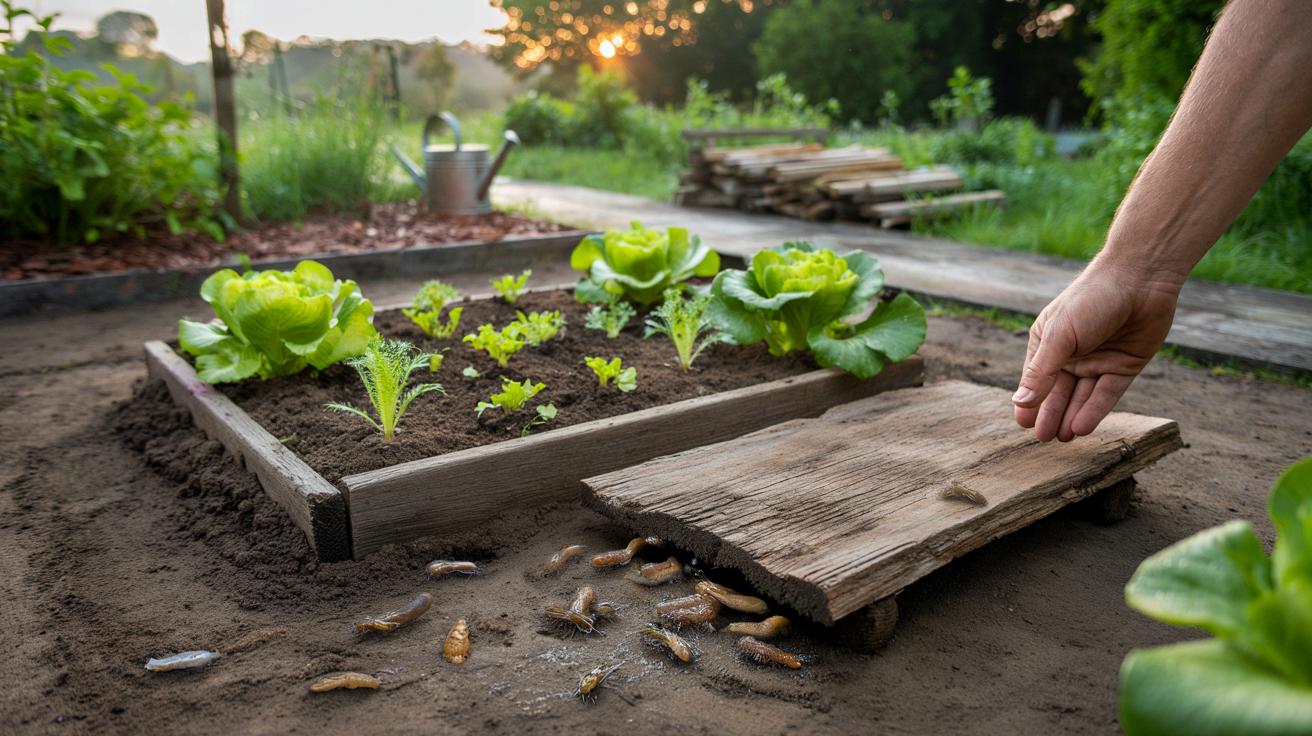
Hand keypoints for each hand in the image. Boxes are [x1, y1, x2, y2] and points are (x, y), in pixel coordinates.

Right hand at [1011, 261, 1180, 441]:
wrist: (1141, 278)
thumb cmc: (1092, 299)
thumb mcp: (1060, 336)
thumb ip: (1041, 372)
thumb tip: (1019, 402)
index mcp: (1049, 342)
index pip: (1035, 379)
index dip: (1029, 401)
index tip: (1023, 424)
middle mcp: (1072, 354)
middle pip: (1058, 391)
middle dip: (1049, 414)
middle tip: (1043, 438)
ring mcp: (1099, 361)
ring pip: (1082, 396)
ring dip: (1071, 416)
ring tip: (1062, 438)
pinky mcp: (1124, 366)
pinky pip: (1107, 394)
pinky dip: (1094, 410)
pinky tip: (1082, 427)